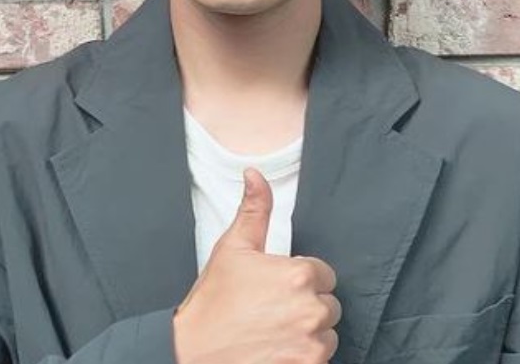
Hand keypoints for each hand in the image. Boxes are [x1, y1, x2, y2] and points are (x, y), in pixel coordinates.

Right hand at [173, 168, 340, 363]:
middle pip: (328, 306)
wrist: (191, 355)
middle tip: (272, 312)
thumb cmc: (212, 303)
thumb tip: (255, 174)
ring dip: (308, 336)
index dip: (300, 280)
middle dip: (306, 307)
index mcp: (298, 275)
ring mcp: (311, 346)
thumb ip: (254, 209)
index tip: (277, 289)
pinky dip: (303, 358)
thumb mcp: (232, 248)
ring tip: (273, 333)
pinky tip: (277, 352)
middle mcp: (310, 310)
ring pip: (327, 335)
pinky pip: (321, 361)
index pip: (323, 274)